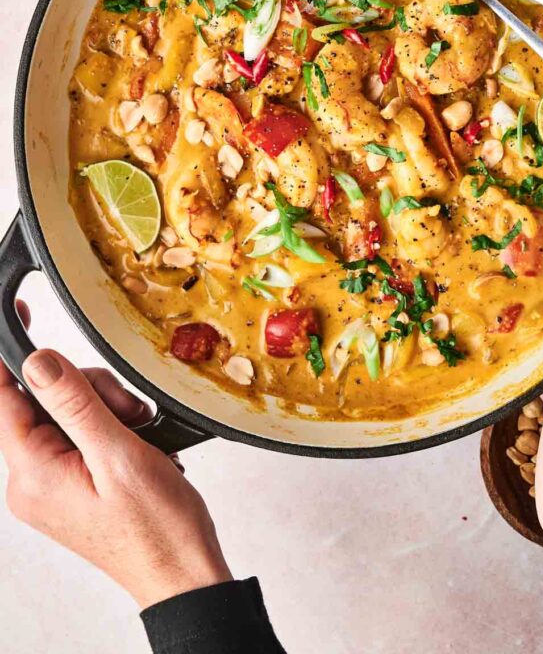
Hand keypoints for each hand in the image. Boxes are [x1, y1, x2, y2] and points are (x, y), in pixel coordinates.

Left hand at [0, 302, 230, 607]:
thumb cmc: (157, 527)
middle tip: (128, 411)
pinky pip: (77, 434)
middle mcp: (31, 481)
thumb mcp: (119, 455)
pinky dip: (108, 427)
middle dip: (89, 391)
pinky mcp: (69, 485)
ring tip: (139, 433)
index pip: (2, 399)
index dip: (12, 356)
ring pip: (64, 414)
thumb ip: (75, 404)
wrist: (181, 571)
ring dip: (105, 409)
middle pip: (42, 401)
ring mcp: (49, 485)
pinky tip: (134, 442)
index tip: (18, 316)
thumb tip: (38, 362)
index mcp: (33, 474)